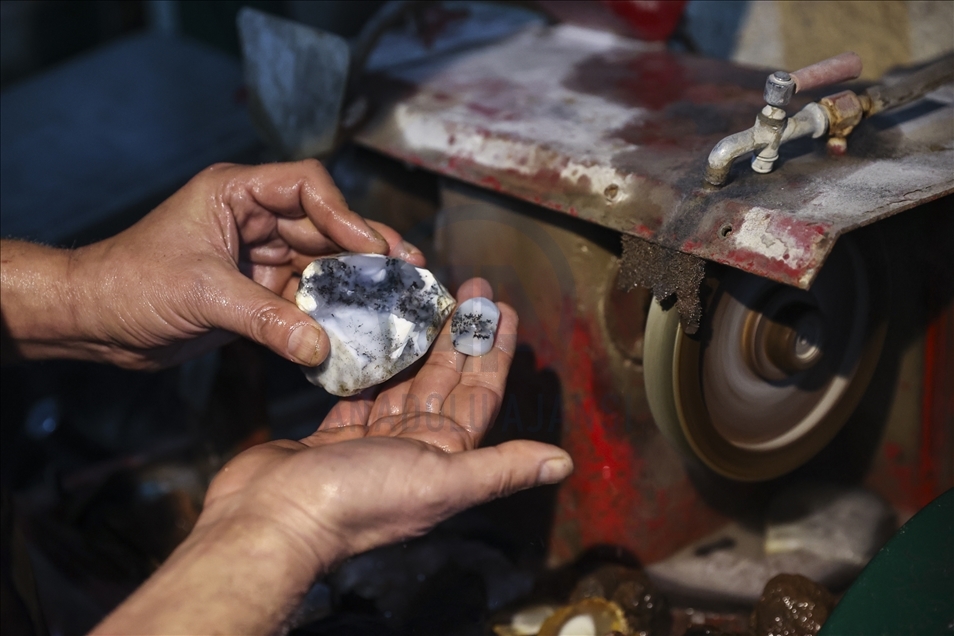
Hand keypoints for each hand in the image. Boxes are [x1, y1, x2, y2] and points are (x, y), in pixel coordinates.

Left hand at [1, 160, 421, 368]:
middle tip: (408, 270)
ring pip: (319, 264)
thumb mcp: (202, 296)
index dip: (343, 212)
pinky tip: (355, 327)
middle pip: (324, 226)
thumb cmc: (130, 283)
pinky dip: (326, 314)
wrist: (94, 322)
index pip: (305, 185)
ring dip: (353, 283)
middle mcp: (252, 219)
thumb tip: (318, 348)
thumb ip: (264, 320)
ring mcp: (257, 256)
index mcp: (236, 193)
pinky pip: (302, 298)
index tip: (371, 246)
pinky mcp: (256, 292)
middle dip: (365, 249)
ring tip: (395, 298)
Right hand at [91, 279, 572, 634]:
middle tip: (470, 287)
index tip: (503, 307)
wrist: (274, 520)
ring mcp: (375, 439)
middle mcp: (416, 446)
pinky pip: (364, 388)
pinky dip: (375, 361)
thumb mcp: (442, 481)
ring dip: (422, 341)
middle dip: (463, 333)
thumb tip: (563, 463)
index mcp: (446, 455)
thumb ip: (501, 468)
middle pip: (446, 378)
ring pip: (407, 378)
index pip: (481, 392)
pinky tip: (381, 333)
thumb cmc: (358, 502)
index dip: (495, 351)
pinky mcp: (336, 432)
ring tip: (429, 298)